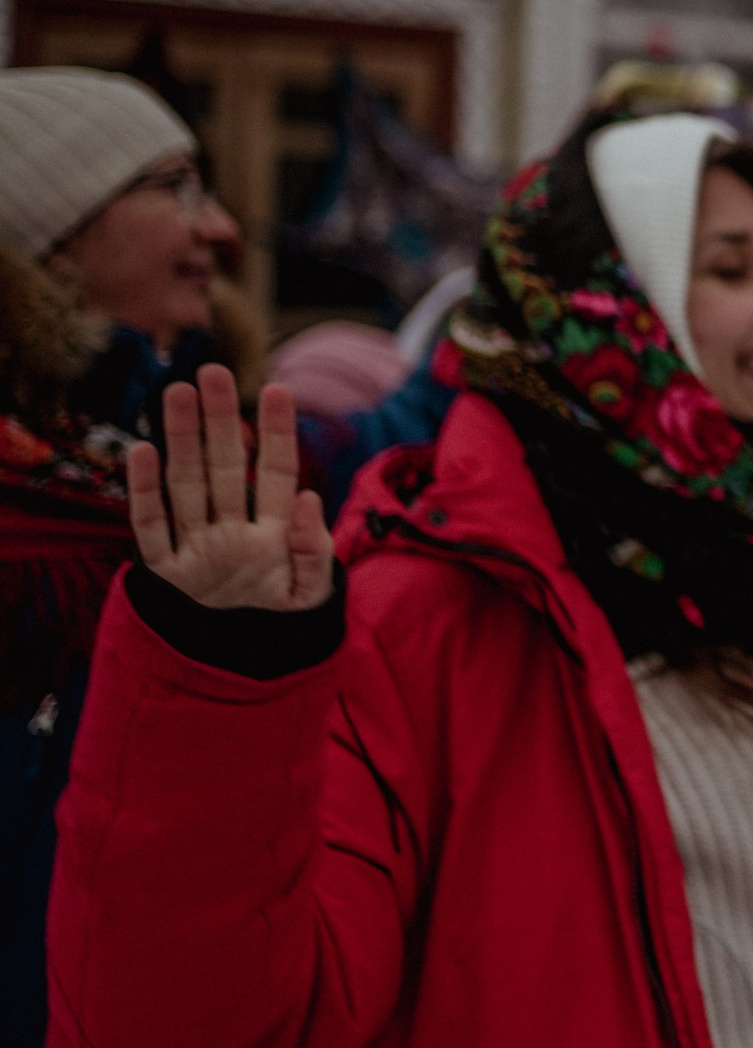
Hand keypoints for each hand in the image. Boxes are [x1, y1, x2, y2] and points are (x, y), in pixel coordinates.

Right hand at [127, 365, 332, 611]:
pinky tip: (143, 449)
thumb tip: (309, 498)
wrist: (243, 675)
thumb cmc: (283, 632)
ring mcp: (198, 549)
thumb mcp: (311, 596)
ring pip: (186, 484)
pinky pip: (152, 526)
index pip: (274, 471)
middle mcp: (233, 532)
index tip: (278, 388)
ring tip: (178, 392)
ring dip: (181, 439)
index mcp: (273, 533)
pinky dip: (145, 490)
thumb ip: (313, 548)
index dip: (276, 432)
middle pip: (223, 466)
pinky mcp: (168, 574)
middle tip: (214, 372)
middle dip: (220, 420)